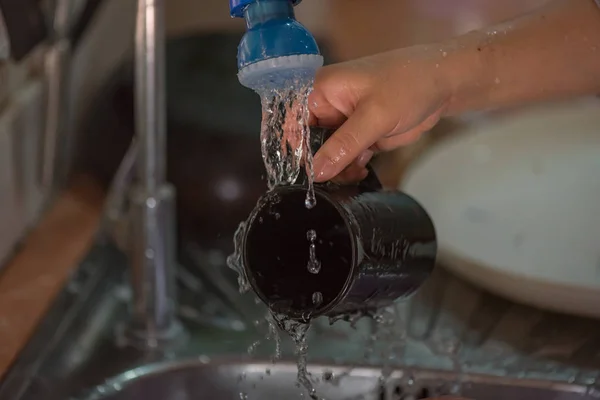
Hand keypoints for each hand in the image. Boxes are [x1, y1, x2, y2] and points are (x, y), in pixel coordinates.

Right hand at [309, 45, 455, 182]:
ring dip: (337, 168)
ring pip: (328, 154)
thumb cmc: (407, 85)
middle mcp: (327, 106)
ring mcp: (344, 122)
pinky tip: (361, 170)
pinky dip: (350, 167)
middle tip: (336, 177)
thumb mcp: (374, 116)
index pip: (294, 123)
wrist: (444, 84)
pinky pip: (345, 157)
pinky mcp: (360, 135)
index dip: (297, 149)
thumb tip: (316, 172)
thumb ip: (343, 146)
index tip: (308, 174)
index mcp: (320, 91)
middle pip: (309, 143)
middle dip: (320, 163)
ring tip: (355, 172)